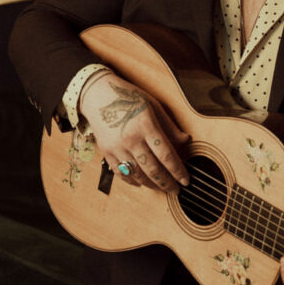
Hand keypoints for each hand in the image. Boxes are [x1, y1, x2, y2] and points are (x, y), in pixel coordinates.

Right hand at [78, 72, 190, 192]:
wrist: (97, 94)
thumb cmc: (127, 97)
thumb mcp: (153, 105)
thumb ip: (169, 126)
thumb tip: (186, 140)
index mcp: (145, 125)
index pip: (166, 154)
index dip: (178, 171)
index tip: (185, 180)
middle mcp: (131, 138)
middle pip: (152, 169)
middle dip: (167, 183)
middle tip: (176, 190)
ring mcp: (117, 147)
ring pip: (137, 174)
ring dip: (151, 184)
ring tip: (161, 187)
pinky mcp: (106, 152)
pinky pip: (121, 173)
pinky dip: (132, 181)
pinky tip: (141, 183)